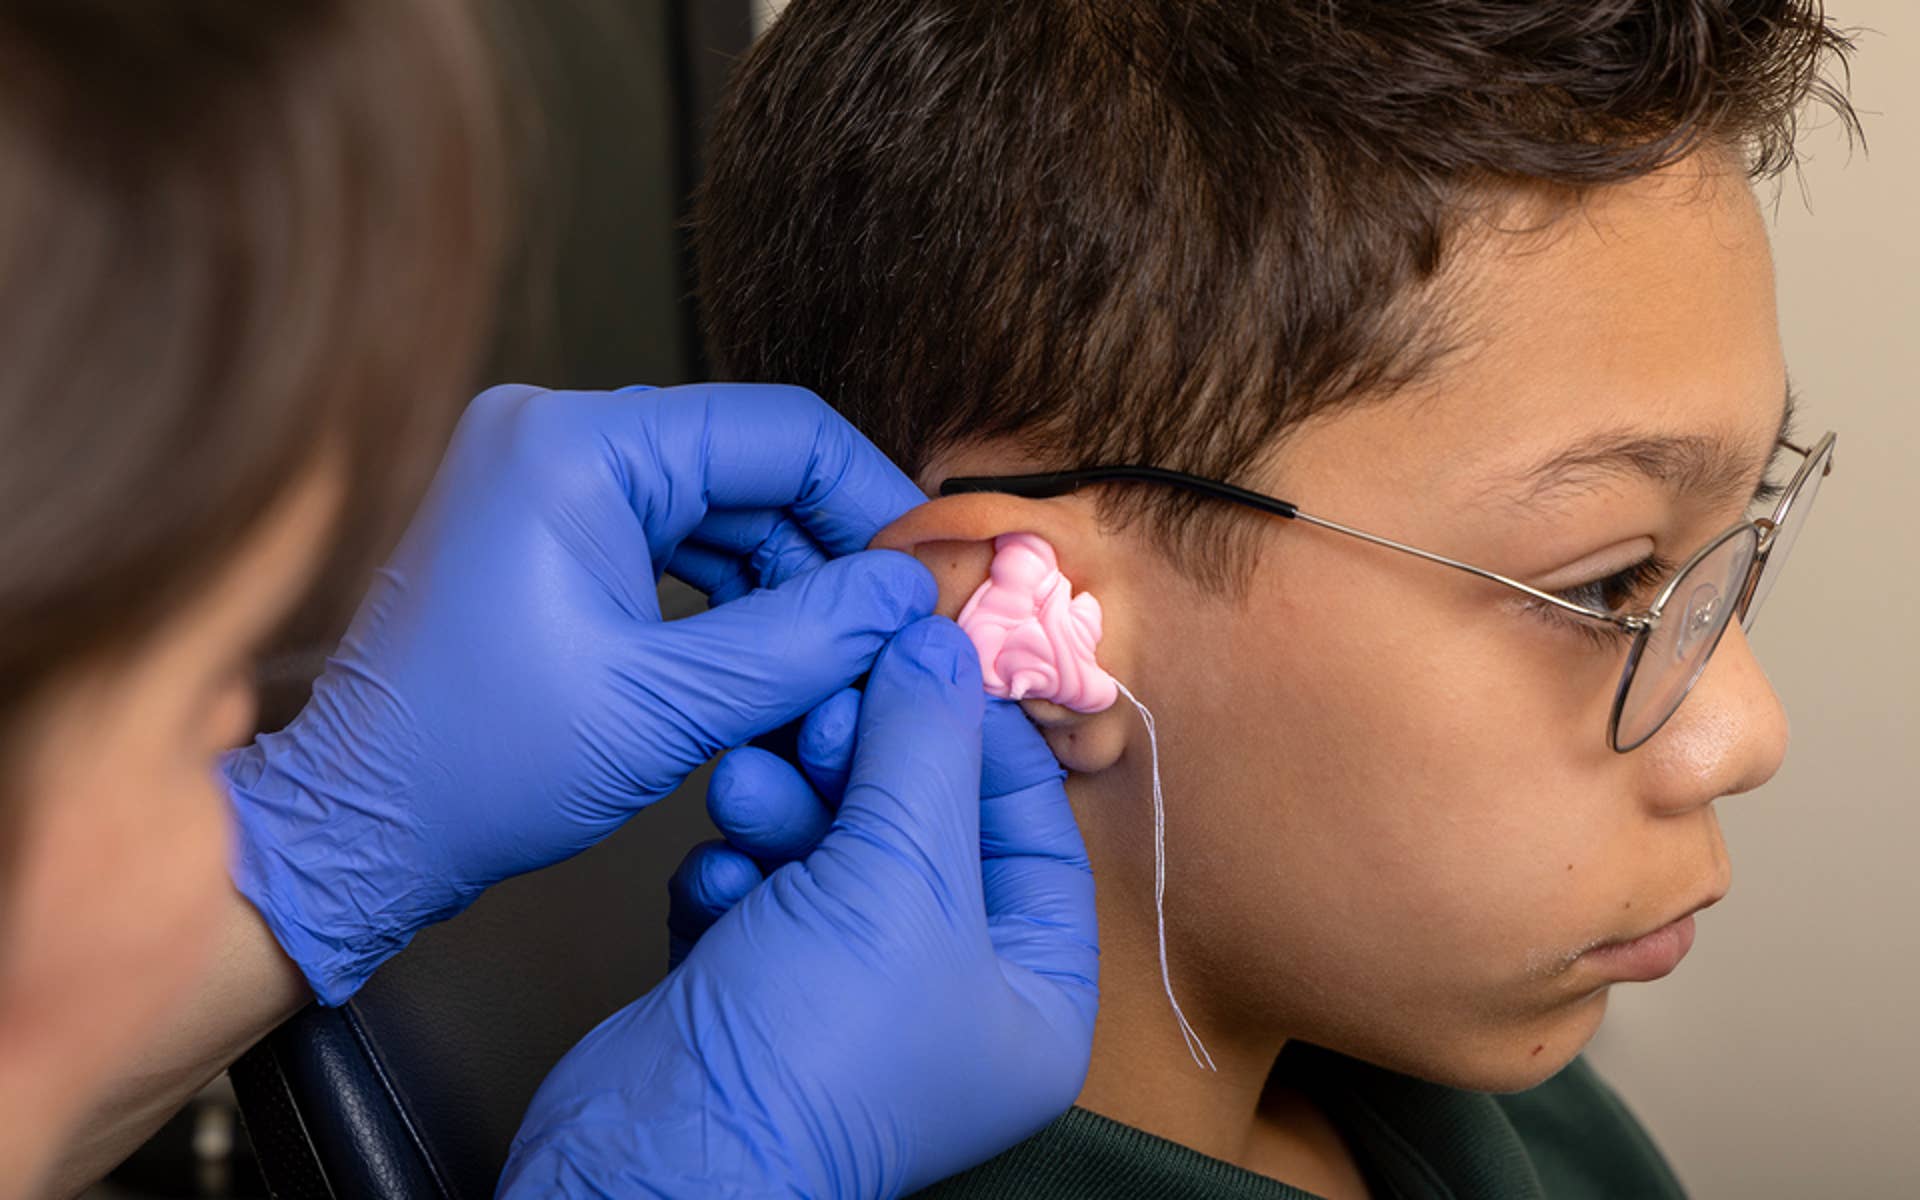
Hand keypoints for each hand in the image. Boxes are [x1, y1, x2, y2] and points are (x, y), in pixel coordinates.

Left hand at [223, 383, 931, 1002]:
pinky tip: (778, 655)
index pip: (779, 431)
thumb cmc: (477, 769)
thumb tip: (911, 596)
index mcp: (573, 446)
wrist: (358, 827)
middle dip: (833, 551)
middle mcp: (555, 433)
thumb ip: (807, 639)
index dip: (874, 502)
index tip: (931, 575)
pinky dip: (733, 595)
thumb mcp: (668, 707)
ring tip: (842, 658)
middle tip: (898, 630)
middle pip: (753, 464)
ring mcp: (545, 477)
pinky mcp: (548, 527)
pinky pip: (675, 538)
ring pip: (721, 506)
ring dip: (789, 580)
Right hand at [498, 619, 1099, 1197]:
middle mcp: (947, 999)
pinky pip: (759, 890)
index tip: (922, 664)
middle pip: (921, 830)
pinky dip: (736, 870)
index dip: (978, 739)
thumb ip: (924, 744)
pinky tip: (718, 880)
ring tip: (746, 792)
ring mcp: (846, 996)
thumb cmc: (815, 1050)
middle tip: (820, 720)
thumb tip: (940, 643)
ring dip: (784, 808)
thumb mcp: (899, 873)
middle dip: (860, 768)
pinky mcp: (755, 992)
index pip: (1031, 830)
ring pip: (829, 851)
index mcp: (1029, 995)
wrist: (658, 1155)